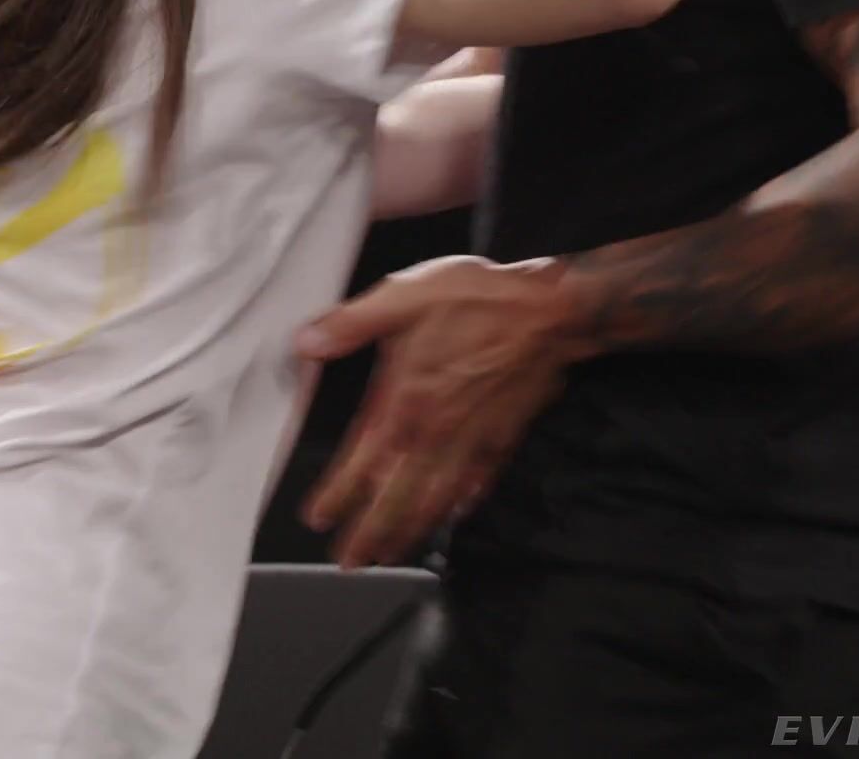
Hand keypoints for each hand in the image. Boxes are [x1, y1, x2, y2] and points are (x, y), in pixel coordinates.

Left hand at [295, 256, 588, 568]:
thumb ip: (351, 324)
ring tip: (391, 552)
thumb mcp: (403, 297)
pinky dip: (461, 502)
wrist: (552, 311)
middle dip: (370, 533)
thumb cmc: (480, 300)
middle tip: (349, 560)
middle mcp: (437, 430)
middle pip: (396, 497)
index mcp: (406, 400)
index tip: (318, 517)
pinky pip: (479, 480)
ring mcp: (472, 439)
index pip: (361, 461)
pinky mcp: (503, 436)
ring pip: (435, 499)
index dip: (338, 494)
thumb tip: (306, 343)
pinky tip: (454, 513)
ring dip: (409, 530)